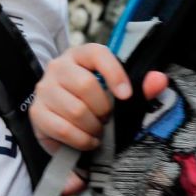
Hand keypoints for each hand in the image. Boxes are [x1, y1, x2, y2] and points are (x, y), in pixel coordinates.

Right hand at [30, 44, 166, 195]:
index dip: (114, 73)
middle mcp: (58, 67)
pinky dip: (81, 139)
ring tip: (98, 132)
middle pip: (85, 85)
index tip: (126, 96)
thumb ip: (142, 87)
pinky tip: (88, 141)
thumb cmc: (94, 104)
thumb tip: (159, 80)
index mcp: (80, 55)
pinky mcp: (36, 113)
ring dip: (93, 127)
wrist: (65, 122)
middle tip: (108, 119)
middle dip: (103, 109)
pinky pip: (62, 128)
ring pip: (75, 109)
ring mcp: (44, 89)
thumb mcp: (118, 95)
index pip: (97, 54)